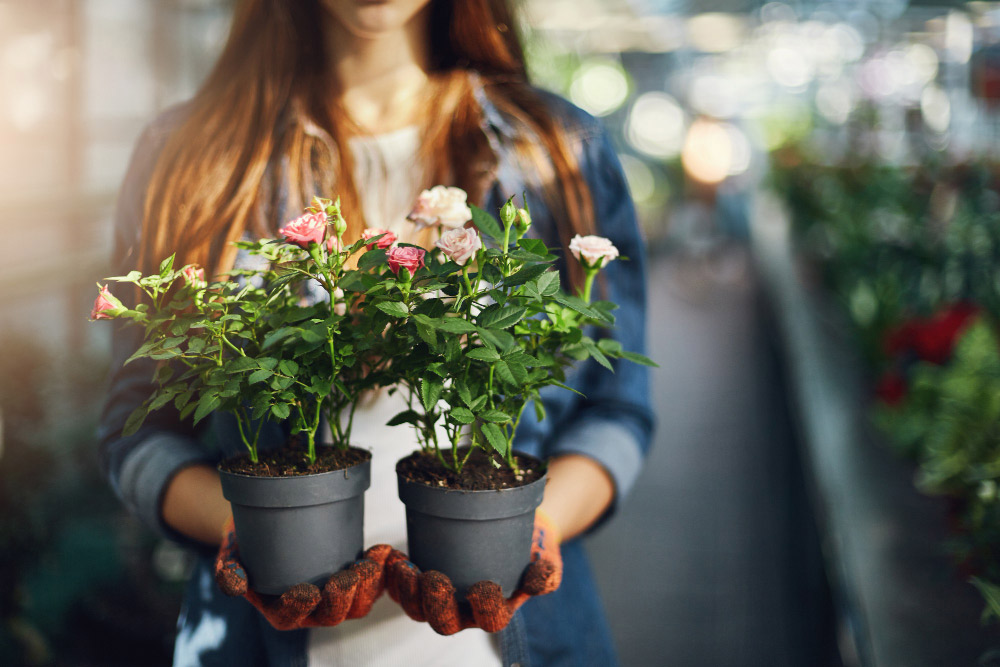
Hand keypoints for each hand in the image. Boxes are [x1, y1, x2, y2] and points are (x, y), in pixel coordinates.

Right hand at [214, 518, 391, 629]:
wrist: (268, 527)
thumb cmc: (247, 543)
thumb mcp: (230, 553)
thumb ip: (229, 569)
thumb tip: (235, 585)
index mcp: (279, 610)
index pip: (289, 617)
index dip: (299, 608)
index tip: (307, 591)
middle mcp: (309, 610)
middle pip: (331, 615)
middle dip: (343, 597)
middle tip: (349, 575)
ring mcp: (334, 597)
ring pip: (357, 605)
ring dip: (368, 586)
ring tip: (371, 563)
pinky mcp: (352, 580)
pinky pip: (372, 585)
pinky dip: (380, 571)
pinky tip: (383, 551)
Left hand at [385, 510, 562, 634]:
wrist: (516, 531)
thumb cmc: (532, 549)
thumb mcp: (547, 557)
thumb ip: (546, 572)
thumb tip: (536, 583)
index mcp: (497, 610)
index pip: (490, 620)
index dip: (485, 609)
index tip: (484, 586)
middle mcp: (466, 611)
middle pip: (444, 622)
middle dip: (434, 603)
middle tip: (433, 578)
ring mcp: (442, 598)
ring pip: (417, 609)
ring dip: (407, 591)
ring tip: (403, 568)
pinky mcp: (423, 580)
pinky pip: (403, 588)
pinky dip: (394, 575)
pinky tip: (391, 556)